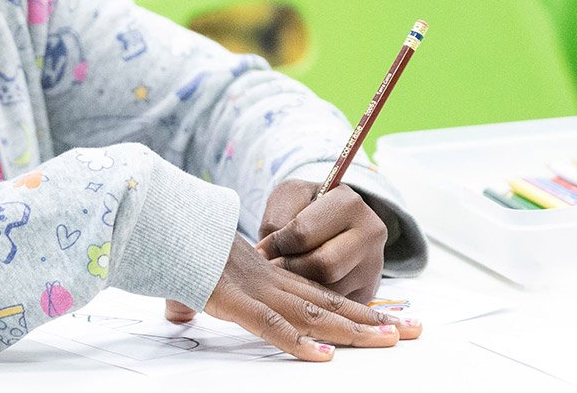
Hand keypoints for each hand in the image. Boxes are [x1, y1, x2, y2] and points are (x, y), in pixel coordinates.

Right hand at [165, 236, 416, 360]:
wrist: (159, 219)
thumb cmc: (175, 247)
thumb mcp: (189, 278)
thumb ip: (190, 299)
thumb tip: (176, 314)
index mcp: (269, 277)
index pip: (322, 295)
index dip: (357, 310)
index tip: (391, 322)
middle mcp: (272, 283)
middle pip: (332, 305)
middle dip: (376, 320)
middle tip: (416, 331)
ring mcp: (257, 291)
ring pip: (314, 315)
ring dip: (354, 330)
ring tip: (391, 340)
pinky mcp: (235, 301)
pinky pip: (272, 326)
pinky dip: (297, 343)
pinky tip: (323, 357)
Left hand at [254, 178, 385, 303]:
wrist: (334, 220)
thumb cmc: (306, 207)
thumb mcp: (289, 197)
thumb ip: (276, 220)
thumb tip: (268, 255)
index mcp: (349, 204)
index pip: (304, 233)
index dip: (277, 244)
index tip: (263, 249)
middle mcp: (370, 234)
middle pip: (323, 266)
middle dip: (290, 269)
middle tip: (272, 267)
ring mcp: (373, 265)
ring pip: (330, 290)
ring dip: (300, 287)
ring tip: (286, 275)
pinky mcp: (370, 291)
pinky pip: (336, 306)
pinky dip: (313, 300)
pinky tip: (301, 288)